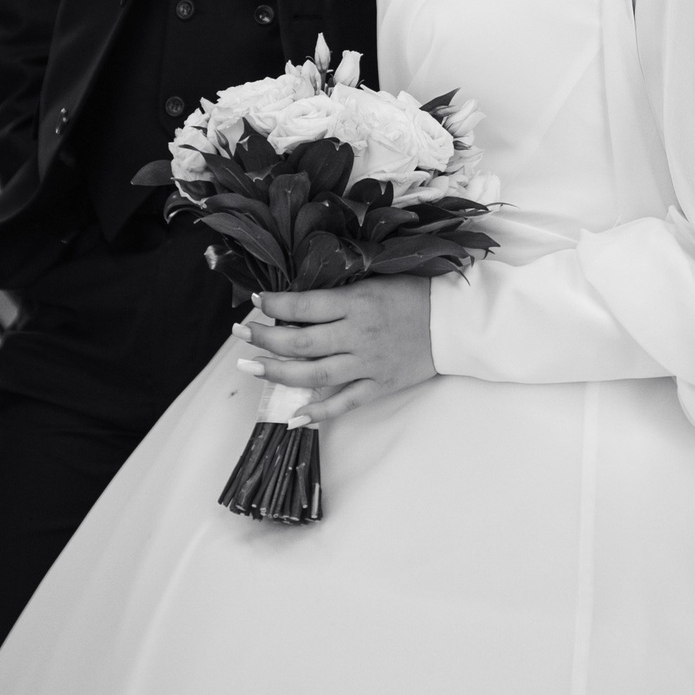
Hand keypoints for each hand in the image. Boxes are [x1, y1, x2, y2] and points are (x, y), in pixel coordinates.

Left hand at [235, 278, 435, 422]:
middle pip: (301, 343)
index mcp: (358, 303)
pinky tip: (293, 416)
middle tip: (240, 334)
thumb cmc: (416, 292)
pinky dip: (318, 412)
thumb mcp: (377, 279)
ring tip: (249, 367)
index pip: (305, 305)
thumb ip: (343, 290)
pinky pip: (344, 403)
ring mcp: (368, 365)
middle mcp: (359, 335)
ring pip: (314, 375)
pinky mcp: (380, 386)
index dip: (275, 304)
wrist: (454, 322)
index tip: (255, 301)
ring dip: (277, 373)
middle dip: (264, 338)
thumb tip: (303, 296)